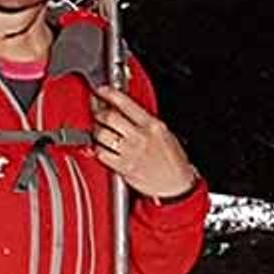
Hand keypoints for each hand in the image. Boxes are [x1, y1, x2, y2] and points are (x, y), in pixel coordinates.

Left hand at [89, 83, 197, 199]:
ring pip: (102, 135)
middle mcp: (140, 137)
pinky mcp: (124, 167)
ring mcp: (131, 152)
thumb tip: (124, 109)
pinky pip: (102, 154)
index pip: (126, 103)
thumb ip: (144, 121)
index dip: (110, 94)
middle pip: (109, 117)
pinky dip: (99, 149)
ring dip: (96, 131)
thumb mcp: (164, 133)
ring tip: (100, 132)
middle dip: (99, 113)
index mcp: (152, 125)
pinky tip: (103, 148)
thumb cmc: (172, 159)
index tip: (101, 90)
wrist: (176, 184)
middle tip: (98, 113)